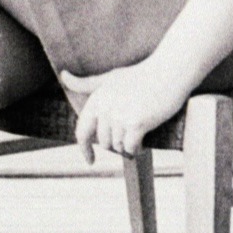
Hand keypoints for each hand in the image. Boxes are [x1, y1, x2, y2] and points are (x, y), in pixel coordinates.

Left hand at [60, 60, 190, 164]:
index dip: (84, 149)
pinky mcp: (136, 123)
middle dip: (116, 146)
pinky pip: (131, 148)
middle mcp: (105, 107)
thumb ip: (87, 83)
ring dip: (128, 147)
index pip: (82, 131)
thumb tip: (63, 76)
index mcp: (97, 98)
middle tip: (130, 140)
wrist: (169, 71)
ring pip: (118, 146)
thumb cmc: (141, 75)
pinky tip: (144, 144)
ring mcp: (120, 115)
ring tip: (139, 138)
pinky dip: (138, 150)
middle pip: (103, 143)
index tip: (90, 161)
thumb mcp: (110, 77)